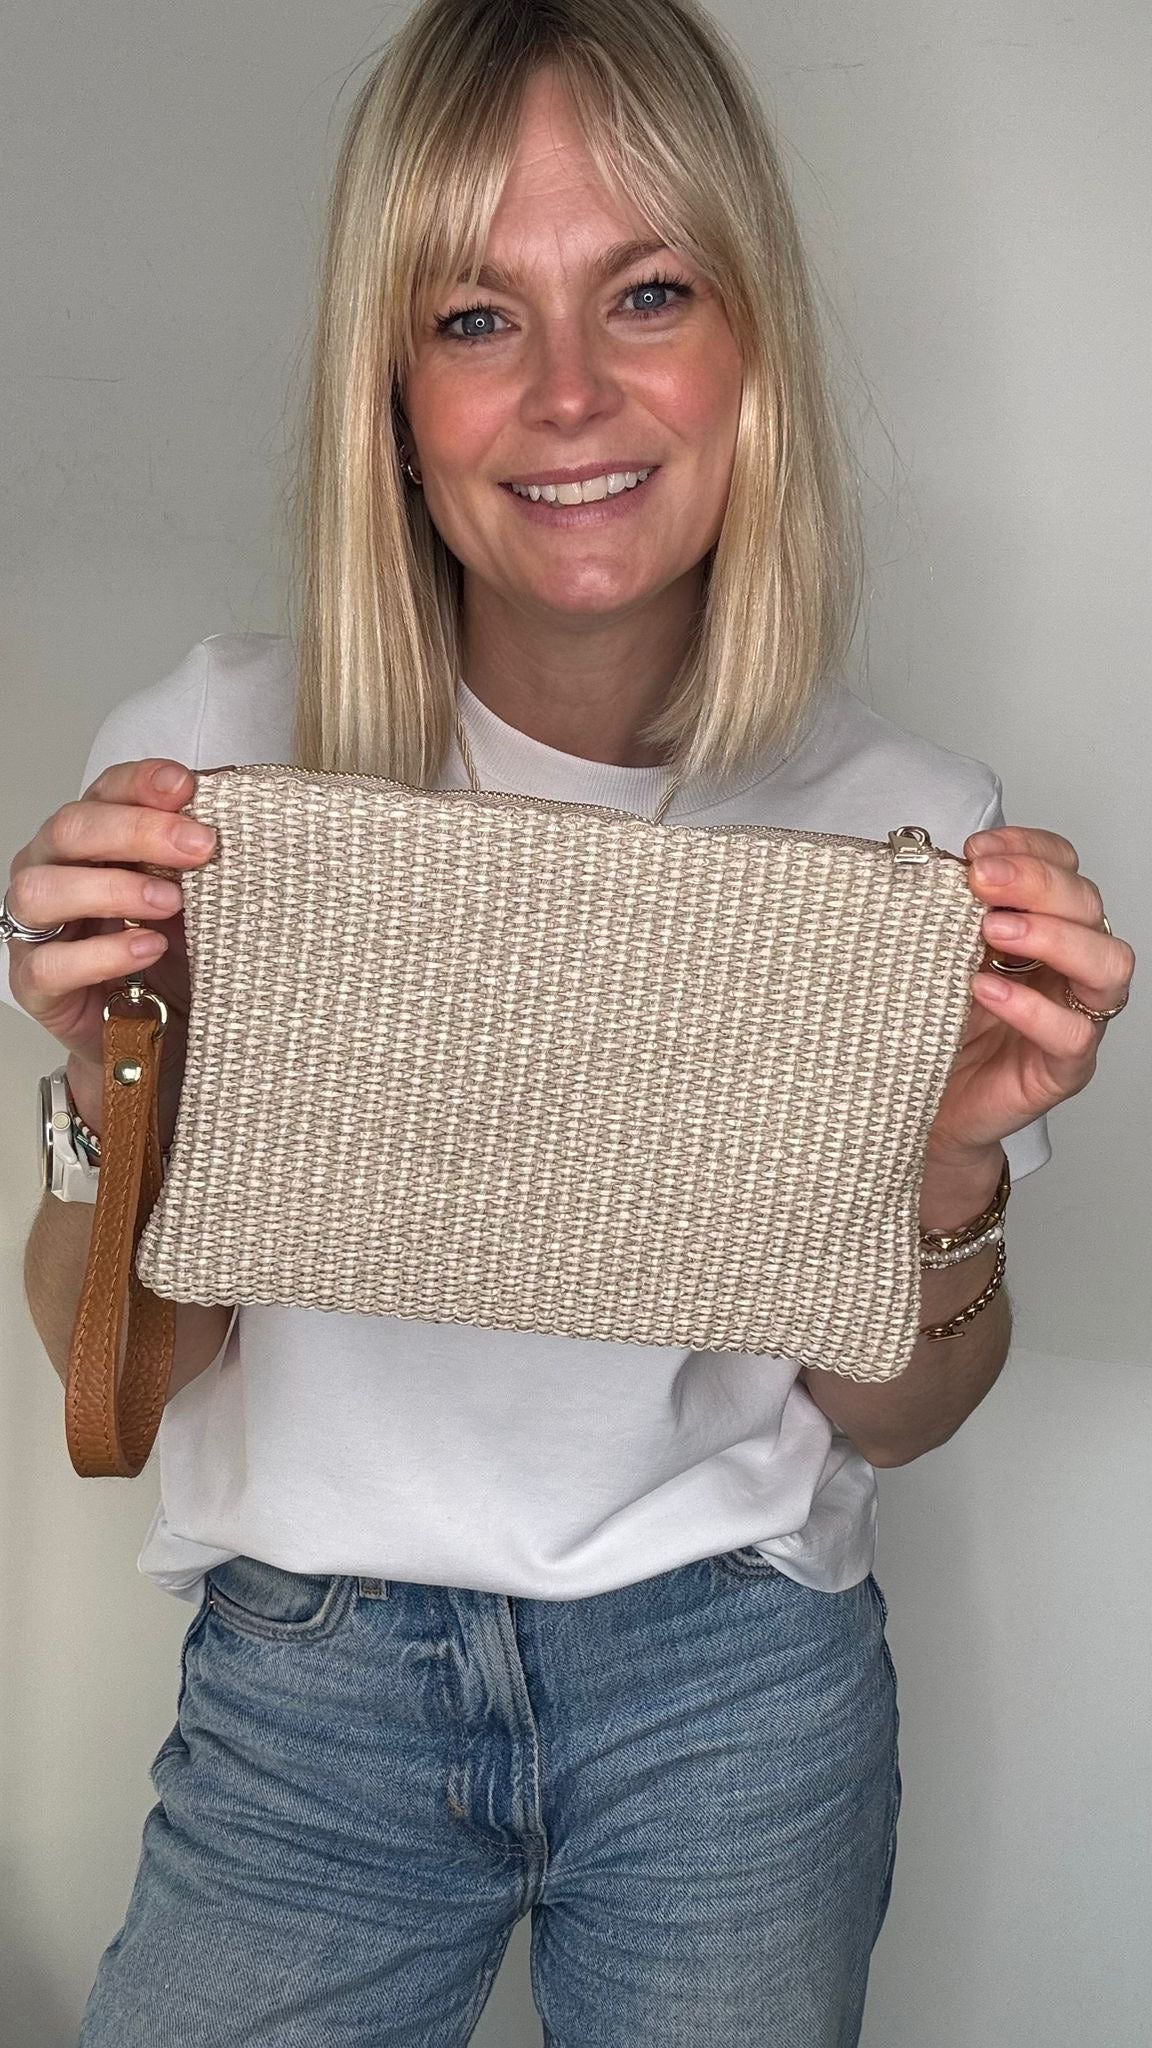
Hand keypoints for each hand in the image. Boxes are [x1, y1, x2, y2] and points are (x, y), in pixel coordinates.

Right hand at [5, 759, 216, 1143]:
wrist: (154, 1031)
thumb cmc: (168, 953)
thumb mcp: (193, 895)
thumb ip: (197, 855)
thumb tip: (240, 812)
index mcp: (91, 837)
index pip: (104, 790)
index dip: (141, 782)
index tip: (187, 786)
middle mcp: (52, 869)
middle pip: (72, 828)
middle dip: (139, 831)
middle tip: (200, 846)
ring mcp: (36, 925)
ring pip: (43, 888)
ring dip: (112, 888)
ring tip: (171, 903)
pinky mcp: (34, 981)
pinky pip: (51, 962)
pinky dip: (104, 953)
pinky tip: (149, 948)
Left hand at [924, 824, 1135, 1167]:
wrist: (922, 1108)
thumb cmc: (933, 1029)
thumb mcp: (935, 957)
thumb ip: (946, 916)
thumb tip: (929, 867)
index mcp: (1044, 928)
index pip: (1064, 868)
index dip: (1030, 848)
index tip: (977, 848)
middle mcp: (1069, 966)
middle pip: (1088, 905)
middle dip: (1036, 882)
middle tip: (981, 881)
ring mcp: (1075, 1016)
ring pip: (1107, 964)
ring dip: (1053, 936)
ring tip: (995, 931)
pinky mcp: (1065, 1068)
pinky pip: (1072, 1035)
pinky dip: (1032, 1008)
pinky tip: (987, 991)